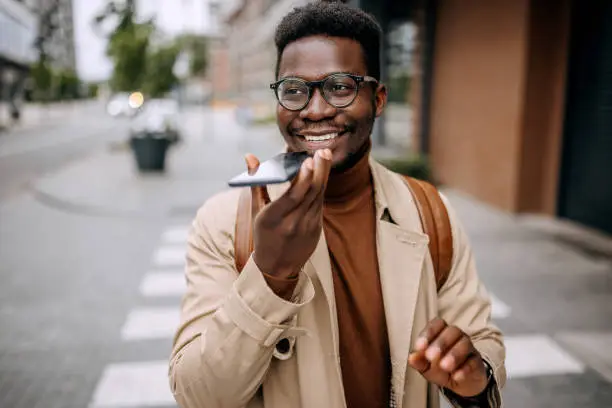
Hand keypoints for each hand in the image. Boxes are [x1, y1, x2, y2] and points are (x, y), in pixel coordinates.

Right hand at [245, 149, 331, 277]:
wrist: (277, 267)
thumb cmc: (263, 234)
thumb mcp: (256, 211)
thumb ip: (256, 183)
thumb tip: (249, 157)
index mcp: (272, 219)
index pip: (292, 197)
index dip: (302, 178)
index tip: (307, 161)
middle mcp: (292, 223)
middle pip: (310, 193)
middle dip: (318, 170)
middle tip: (321, 152)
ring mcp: (307, 227)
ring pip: (318, 196)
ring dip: (323, 174)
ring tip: (324, 155)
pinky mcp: (316, 228)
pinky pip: (320, 203)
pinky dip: (321, 186)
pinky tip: (322, 171)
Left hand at [408, 318, 488, 397]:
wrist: (461, 382)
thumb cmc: (440, 368)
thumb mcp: (426, 366)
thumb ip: (418, 361)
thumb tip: (411, 358)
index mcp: (441, 332)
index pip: (436, 324)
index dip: (428, 333)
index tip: (419, 347)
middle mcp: (456, 336)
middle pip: (452, 331)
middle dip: (440, 343)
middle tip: (430, 356)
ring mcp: (468, 347)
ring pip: (464, 344)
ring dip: (453, 355)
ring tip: (444, 366)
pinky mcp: (477, 361)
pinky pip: (472, 362)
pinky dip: (464, 369)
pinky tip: (456, 376)